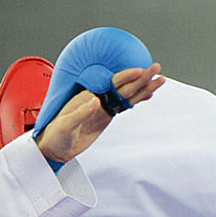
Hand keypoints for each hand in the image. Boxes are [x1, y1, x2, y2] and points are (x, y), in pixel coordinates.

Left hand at [35, 64, 165, 164]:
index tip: (139, 71)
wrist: (56, 148)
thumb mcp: (66, 124)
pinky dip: (137, 100)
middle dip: (141, 77)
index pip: (111, 83)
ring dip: (144, 87)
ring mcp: (104, 107)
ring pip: (128, 94)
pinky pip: (125, 106)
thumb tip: (95, 100)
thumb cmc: (56, 135)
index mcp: (88, 95)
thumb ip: (79, 113)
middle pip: (124, 85)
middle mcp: (98, 97)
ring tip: (159, 80)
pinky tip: (148, 95)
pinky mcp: (107, 116)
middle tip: (156, 68)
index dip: (125, 76)